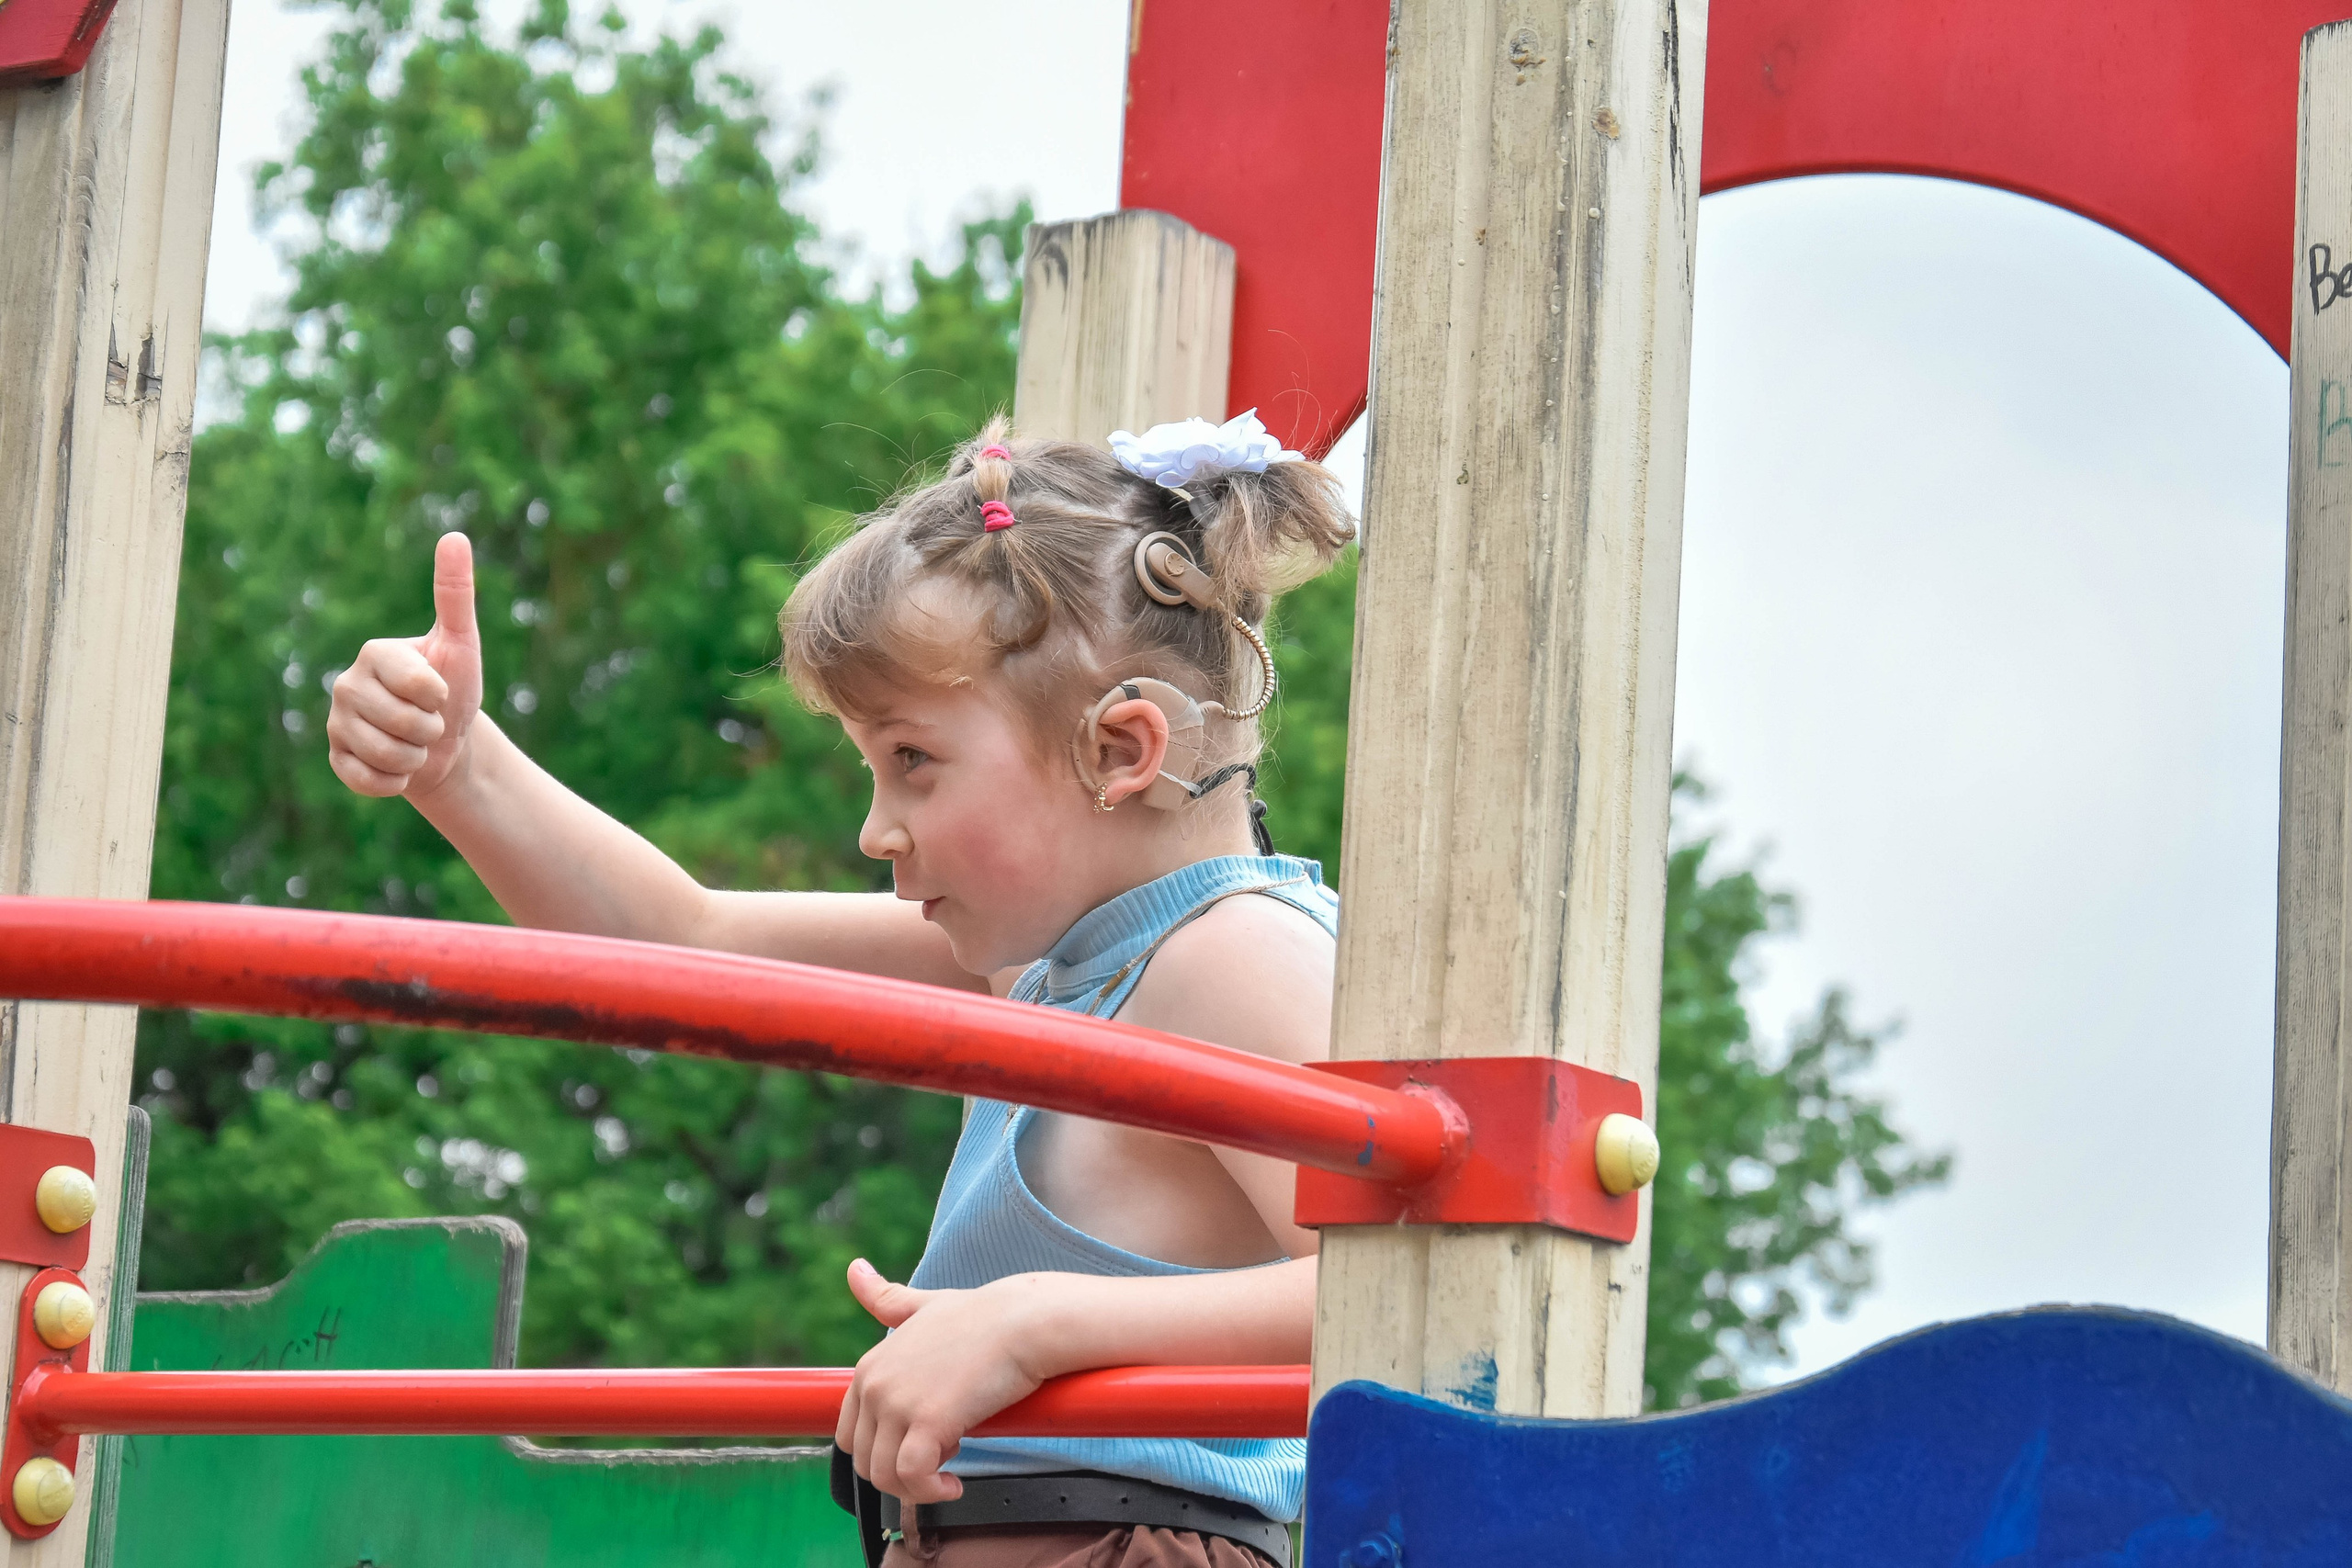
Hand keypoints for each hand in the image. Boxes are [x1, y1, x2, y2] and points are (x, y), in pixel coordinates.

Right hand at [328, 532, 484, 800]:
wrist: (446, 744)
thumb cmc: (455, 689)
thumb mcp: (461, 642)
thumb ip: (455, 593)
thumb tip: (454, 536)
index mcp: (374, 653)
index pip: (419, 685)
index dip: (441, 697)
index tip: (440, 691)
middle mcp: (346, 684)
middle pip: (402, 723)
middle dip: (431, 730)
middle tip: (429, 721)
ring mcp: (336, 723)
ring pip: (388, 754)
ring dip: (416, 757)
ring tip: (415, 742)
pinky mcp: (337, 760)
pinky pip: (368, 780)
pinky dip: (395, 782)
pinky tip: (398, 769)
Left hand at [835, 1259, 1052, 1504]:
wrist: (1024, 1322)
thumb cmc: (984, 1315)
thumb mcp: (925, 1304)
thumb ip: (887, 1299)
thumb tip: (854, 1268)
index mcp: (870, 1366)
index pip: (849, 1433)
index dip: (883, 1447)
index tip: (921, 1442)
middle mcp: (875, 1385)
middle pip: (865, 1460)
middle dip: (899, 1472)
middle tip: (940, 1457)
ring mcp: (898, 1404)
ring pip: (884, 1476)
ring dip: (916, 1487)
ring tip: (949, 1471)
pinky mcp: (928, 1423)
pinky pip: (912, 1478)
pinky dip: (931, 1491)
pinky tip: (954, 1485)